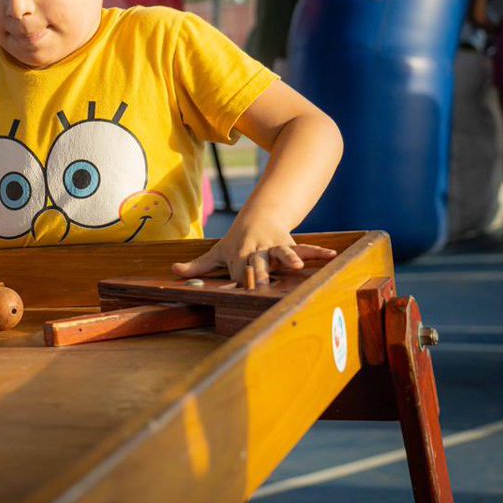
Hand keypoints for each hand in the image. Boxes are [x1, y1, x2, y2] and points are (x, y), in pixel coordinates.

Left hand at [171, 214, 336, 284]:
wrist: (259, 215)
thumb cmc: (237, 241)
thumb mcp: (217, 252)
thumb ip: (197, 265)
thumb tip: (172, 272)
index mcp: (238, 257)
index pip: (239, 272)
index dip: (241, 279)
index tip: (243, 287)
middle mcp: (257, 252)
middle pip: (259, 264)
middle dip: (261, 273)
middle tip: (262, 282)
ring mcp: (274, 247)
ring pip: (282, 253)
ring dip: (289, 259)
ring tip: (297, 266)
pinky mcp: (289, 243)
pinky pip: (304, 248)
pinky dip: (316, 252)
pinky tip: (330, 255)